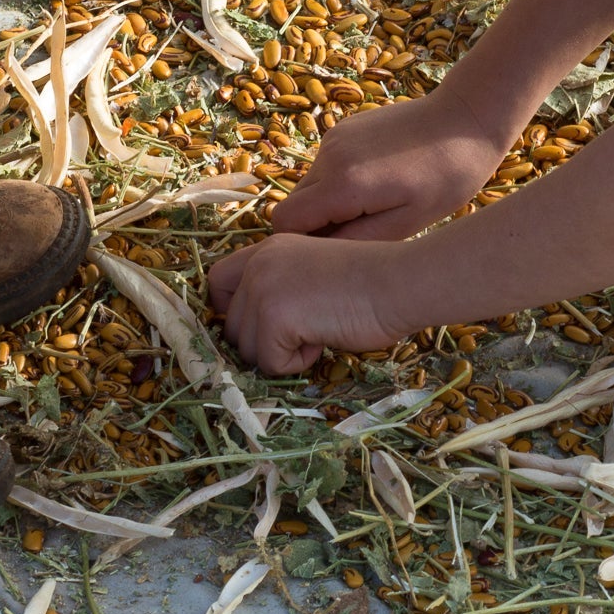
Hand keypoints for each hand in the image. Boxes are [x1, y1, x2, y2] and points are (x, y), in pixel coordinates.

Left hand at [207, 234, 409, 373]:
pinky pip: (269, 363)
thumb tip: (256, 332)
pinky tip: (323, 338)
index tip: (261, 326)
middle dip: (265, 342)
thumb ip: (281, 289)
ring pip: (247, 350)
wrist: (397, 282)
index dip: (230, 311)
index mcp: (267, 249)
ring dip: (282, 353)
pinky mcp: (273, 316)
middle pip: (232, 326)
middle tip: (307, 331)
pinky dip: (297, 364)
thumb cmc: (370, 284)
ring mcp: (262, 288)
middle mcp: (257, 264)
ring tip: (319, 330)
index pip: (217, 282)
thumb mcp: (312, 274)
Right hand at [268, 89, 510, 240]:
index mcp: (343, 184)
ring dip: (330, 203)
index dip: (302, 242)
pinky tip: (379, 182)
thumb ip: (355, 241)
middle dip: (316, 224)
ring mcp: (335, 138)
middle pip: (294, 203)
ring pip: (310, 185)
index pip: (285, 222)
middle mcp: (329, 157)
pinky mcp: (344, 128)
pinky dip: (340, 182)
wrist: (466, 118)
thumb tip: (318, 255)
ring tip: (375, 206)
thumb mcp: (407, 223)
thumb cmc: (448, 178)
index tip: (336, 252)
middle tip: (360, 234)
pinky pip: (326, 166)